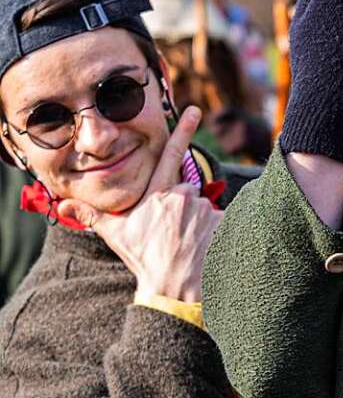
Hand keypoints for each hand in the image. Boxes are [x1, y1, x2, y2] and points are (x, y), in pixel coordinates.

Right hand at [59, 107, 222, 302]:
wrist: (172, 287)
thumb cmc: (144, 260)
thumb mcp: (116, 235)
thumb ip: (93, 214)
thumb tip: (62, 203)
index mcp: (157, 195)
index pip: (170, 155)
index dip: (183, 131)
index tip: (194, 110)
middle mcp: (182, 197)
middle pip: (189, 193)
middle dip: (185, 209)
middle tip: (175, 234)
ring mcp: (203, 209)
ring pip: (205, 209)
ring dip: (201, 223)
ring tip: (190, 245)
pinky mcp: (222, 223)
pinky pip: (224, 221)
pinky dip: (219, 232)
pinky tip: (207, 248)